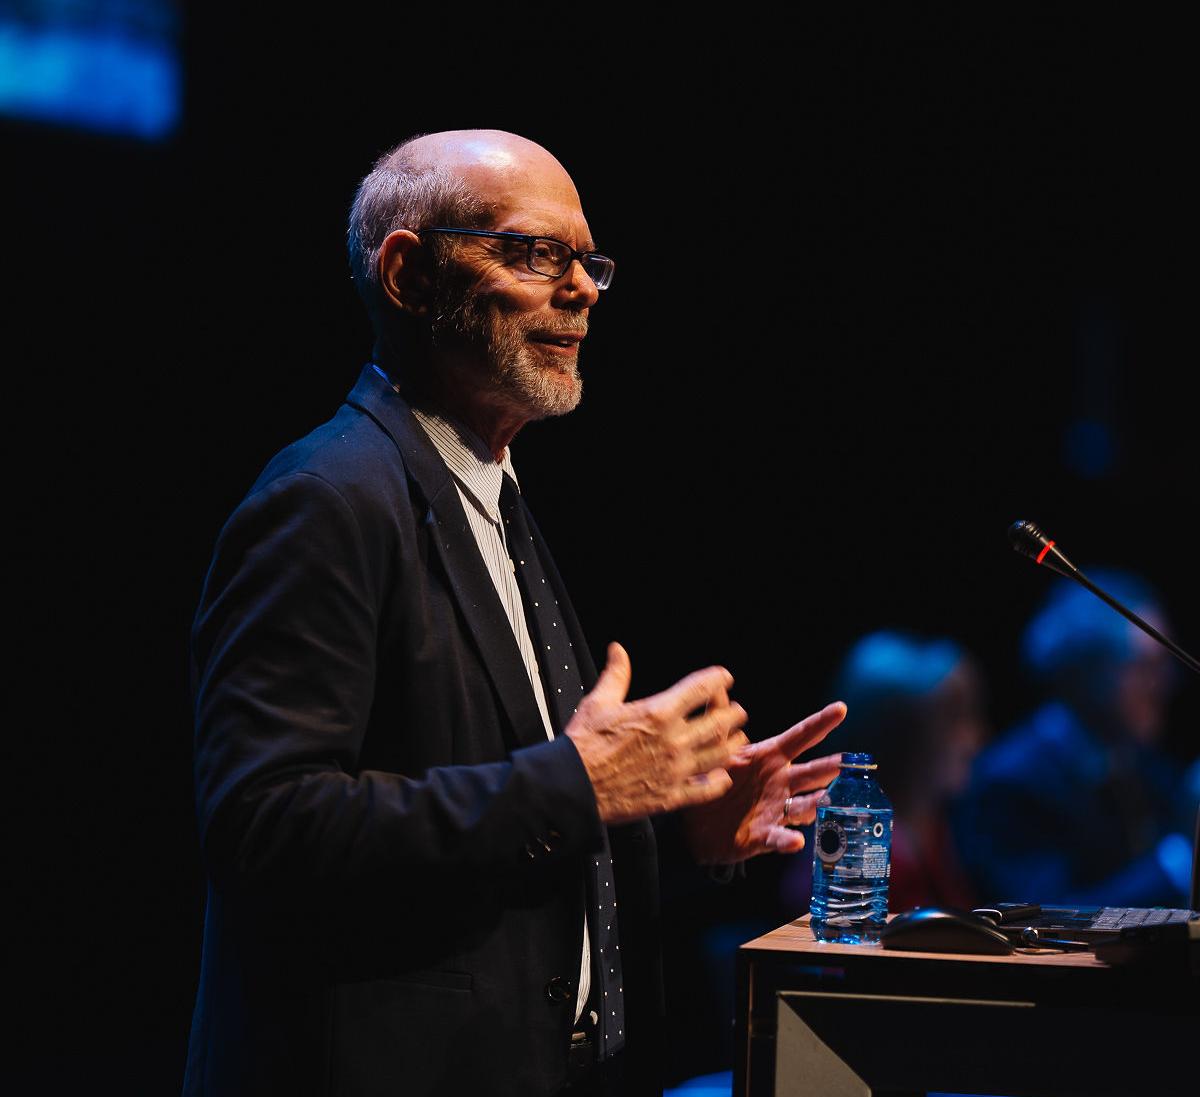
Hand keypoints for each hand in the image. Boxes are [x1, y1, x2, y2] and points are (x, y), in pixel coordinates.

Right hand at [566, 643, 749, 824]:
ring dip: (733, 744)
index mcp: (658, 712)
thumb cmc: (583, 744)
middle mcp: (673, 740)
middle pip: (719, 722)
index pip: (701, 688)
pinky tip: (722, 776)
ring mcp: (675, 770)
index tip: (724, 677)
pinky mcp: (670, 796)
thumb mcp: (598, 702)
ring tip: (739, 738)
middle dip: (732, 713)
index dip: (718, 679)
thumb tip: (618, 650)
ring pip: (719, 755)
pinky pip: (705, 789)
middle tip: (737, 710)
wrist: (572, 786)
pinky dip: (718, 782)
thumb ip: (616, 674)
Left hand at [681, 700, 846, 863]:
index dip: (820, 723)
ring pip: (804, 805)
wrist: (696, 825)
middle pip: (811, 772)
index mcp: (770, 757)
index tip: (841, 709)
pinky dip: (788, 840)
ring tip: (826, 800)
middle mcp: (780, 782)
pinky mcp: (765, 836)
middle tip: (849, 762)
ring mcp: (777, 809)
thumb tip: (716, 684)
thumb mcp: (715, 751)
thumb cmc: (713, 781)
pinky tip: (795, 840)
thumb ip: (719, 723)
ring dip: (817, 803)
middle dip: (831, 767)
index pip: (800, 737)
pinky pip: (779, 838)